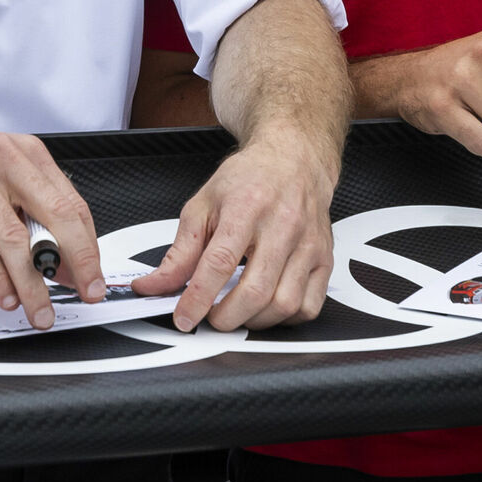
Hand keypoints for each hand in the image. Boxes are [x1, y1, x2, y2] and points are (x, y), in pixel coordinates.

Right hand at [0, 108, 98, 324]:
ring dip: (31, 282)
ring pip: (15, 238)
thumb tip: (57, 258)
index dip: (88, 245)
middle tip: (85, 291)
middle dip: (77, 262)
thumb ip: (29, 207)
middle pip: (55, 216)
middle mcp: (7, 161)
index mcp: (28, 154)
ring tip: (39, 309)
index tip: (92, 275)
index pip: (72, 204)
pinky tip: (3, 295)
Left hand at [133, 128, 337, 330]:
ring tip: (236, 312)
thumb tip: (156, 285)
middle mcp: (282, 225)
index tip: (183, 317)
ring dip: (254, 321)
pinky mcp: (325, 258)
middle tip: (209, 318)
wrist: (294, 160)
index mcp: (246, 207)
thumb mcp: (203, 205)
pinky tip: (266, 307)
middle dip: (226, 317)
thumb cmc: (249, 180)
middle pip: (255, 290)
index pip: (219, 263)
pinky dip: (284, 319)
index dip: (197, 298)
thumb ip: (180, 251)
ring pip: (284, 304)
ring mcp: (308, 244)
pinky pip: (309, 306)